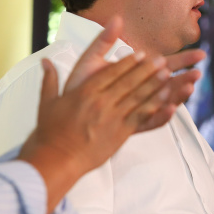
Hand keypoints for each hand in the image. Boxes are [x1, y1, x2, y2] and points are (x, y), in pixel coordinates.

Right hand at [18, 18, 202, 210]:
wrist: (57, 159)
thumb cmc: (51, 132)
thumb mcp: (47, 102)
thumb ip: (50, 79)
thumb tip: (45, 61)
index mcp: (85, 92)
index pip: (111, 73)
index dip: (127, 62)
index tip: (140, 53)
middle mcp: (101, 103)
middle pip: (128, 82)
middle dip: (146, 69)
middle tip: (161, 60)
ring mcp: (112, 119)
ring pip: (137, 98)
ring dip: (154, 85)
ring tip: (167, 74)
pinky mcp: (120, 134)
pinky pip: (140, 118)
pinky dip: (154, 108)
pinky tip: (165, 100)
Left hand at [61, 16, 204, 134]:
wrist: (65, 113)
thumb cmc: (79, 86)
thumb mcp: (90, 60)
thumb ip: (104, 40)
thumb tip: (115, 17)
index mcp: (134, 74)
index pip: (164, 64)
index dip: (183, 59)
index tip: (199, 54)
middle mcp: (139, 91)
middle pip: (169, 82)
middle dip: (185, 76)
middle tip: (199, 70)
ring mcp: (136, 108)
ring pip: (162, 101)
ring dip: (177, 94)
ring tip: (189, 86)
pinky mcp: (129, 123)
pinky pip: (149, 120)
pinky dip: (161, 116)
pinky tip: (170, 109)